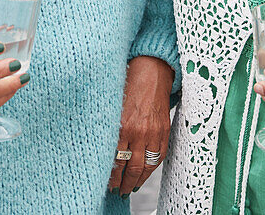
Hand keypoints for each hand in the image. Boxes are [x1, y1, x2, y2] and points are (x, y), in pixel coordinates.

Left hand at [108, 56, 173, 196]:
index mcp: (122, 126)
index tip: (106, 183)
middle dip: (122, 183)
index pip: (114, 160)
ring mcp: (153, 133)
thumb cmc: (129, 85)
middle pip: (130, 168)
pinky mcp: (164, 131)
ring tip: (129, 188)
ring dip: (137, 181)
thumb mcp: (113, 106)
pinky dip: (152, 169)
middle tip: (117, 191)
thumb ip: (109, 128)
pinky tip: (145, 174)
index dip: (110, 176)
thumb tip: (101, 150)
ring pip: (145, 166)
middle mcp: (137, 133)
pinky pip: (159, 157)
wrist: (151, 72)